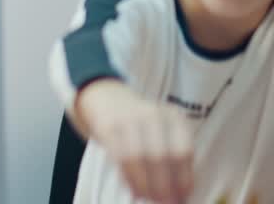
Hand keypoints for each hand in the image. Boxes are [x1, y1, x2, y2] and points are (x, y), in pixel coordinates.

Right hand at [79, 80, 193, 202]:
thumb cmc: (140, 124)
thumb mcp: (162, 130)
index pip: (183, 151)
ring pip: (140, 158)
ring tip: (149, 198)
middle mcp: (153, 114)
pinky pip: (120, 157)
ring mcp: (128, 118)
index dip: (184, 179)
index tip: (182, 198)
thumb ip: (172, 155)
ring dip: (145, 184)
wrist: (106, 99)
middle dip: (164, 186)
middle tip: (165, 203)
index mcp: (174, 116)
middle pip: (162, 156)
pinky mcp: (108, 126)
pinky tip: (134, 189)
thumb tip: (181, 193)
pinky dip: (128, 178)